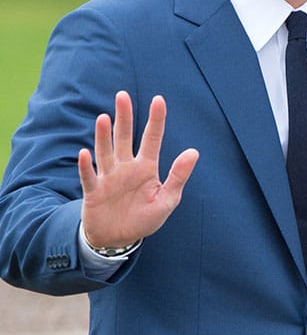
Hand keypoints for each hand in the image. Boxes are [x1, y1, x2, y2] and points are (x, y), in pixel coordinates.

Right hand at [79, 91, 198, 247]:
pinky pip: (89, 177)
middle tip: (123, 95)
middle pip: (124, 138)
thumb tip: (194, 151)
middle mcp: (126, 167)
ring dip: (103, 136)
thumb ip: (178, 176)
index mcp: (146, 168)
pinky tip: (85, 153)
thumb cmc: (144, 218)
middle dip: (124, 117)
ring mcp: (108, 177)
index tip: (159, 99)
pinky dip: (86, 166)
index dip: (156, 120)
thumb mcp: (167, 200)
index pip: (152, 139)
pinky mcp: (94, 191)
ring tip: (104, 118)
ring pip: (105, 152)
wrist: (119, 239)